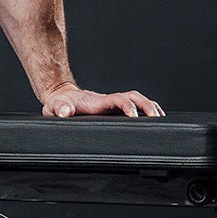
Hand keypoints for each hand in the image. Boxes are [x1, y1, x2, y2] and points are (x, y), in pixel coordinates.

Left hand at [41, 83, 163, 117]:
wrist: (60, 99)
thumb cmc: (59, 105)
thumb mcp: (54, 108)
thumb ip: (59, 109)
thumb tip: (66, 112)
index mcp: (98, 102)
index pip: (118, 100)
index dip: (127, 106)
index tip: (134, 116)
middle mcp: (108, 101)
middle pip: (134, 97)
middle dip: (148, 105)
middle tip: (157, 118)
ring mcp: (112, 105)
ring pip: (137, 100)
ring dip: (151, 107)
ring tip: (162, 119)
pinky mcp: (114, 109)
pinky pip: (135, 106)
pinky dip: (147, 110)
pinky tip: (154, 119)